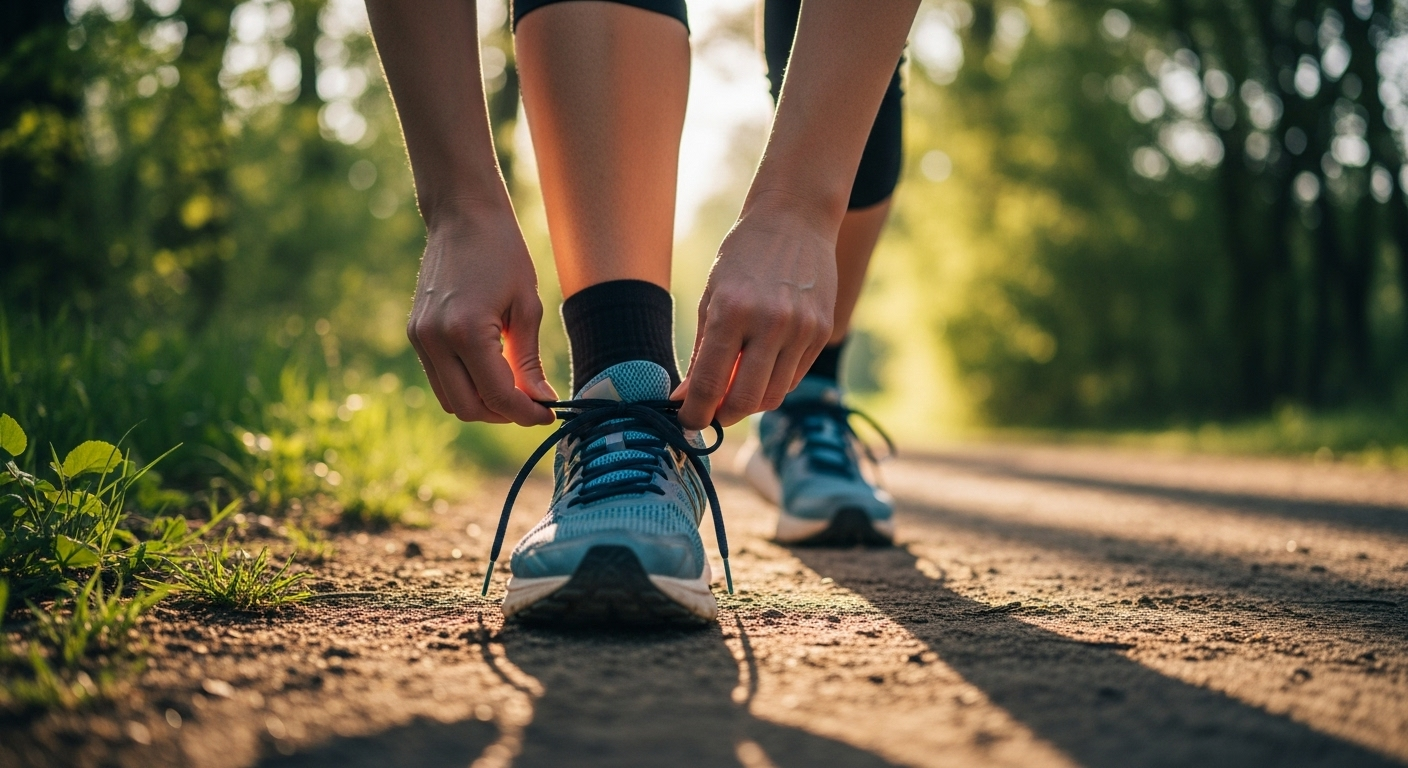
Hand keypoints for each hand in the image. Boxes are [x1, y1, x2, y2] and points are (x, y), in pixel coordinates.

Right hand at [407, 200, 556, 425]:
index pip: (497, 395)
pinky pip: (440, 379)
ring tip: (514, 388)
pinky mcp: (415, 334)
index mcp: (466, 331)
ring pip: (450, 400)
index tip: (549, 413)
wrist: (462, 215)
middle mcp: (434, 340)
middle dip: (503, 414)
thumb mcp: (527, 306)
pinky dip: (466, 385)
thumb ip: (529, 360)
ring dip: (483, 404)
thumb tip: (541, 400)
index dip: (526, 413)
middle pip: (469, 408)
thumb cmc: (502, 252)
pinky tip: (492, 371)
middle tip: (532, 404)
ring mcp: (419, 338)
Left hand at [674, 194, 836, 428]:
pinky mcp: (822, 331)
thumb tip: (684, 399)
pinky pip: (794, 377)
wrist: (794, 220)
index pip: (709, 383)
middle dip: (723, 416)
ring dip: (750, 403)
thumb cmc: (743, 257)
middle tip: (712, 412)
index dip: (694, 412)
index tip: (687, 422)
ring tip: (735, 389)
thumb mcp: (711, 296)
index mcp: (732, 310)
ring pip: (773, 395)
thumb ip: (701, 351)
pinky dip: (773, 383)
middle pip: (744, 400)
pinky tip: (761, 368)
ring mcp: (801, 329)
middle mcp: (770, 322)